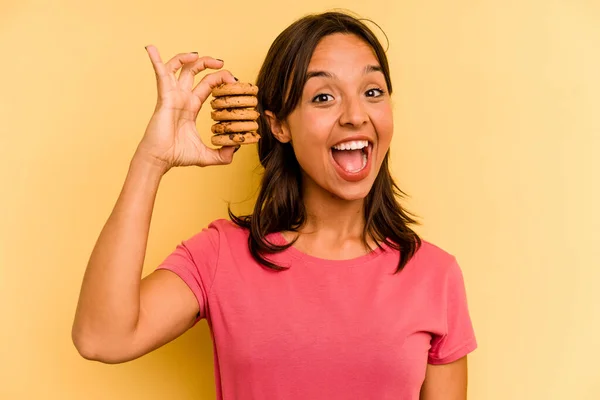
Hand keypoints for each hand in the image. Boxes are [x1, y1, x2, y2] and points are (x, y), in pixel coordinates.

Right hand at [135, 45, 237, 171]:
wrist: (161, 160)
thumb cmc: (177, 156)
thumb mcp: (207, 156)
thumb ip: (223, 154)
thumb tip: (237, 150)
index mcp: (191, 106)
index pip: (207, 84)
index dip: (220, 79)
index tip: (234, 81)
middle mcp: (182, 97)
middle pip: (194, 70)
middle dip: (208, 62)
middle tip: (221, 63)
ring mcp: (172, 95)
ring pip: (178, 67)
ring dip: (187, 57)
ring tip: (198, 55)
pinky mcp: (164, 96)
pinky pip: (160, 73)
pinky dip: (156, 59)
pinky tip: (151, 48)